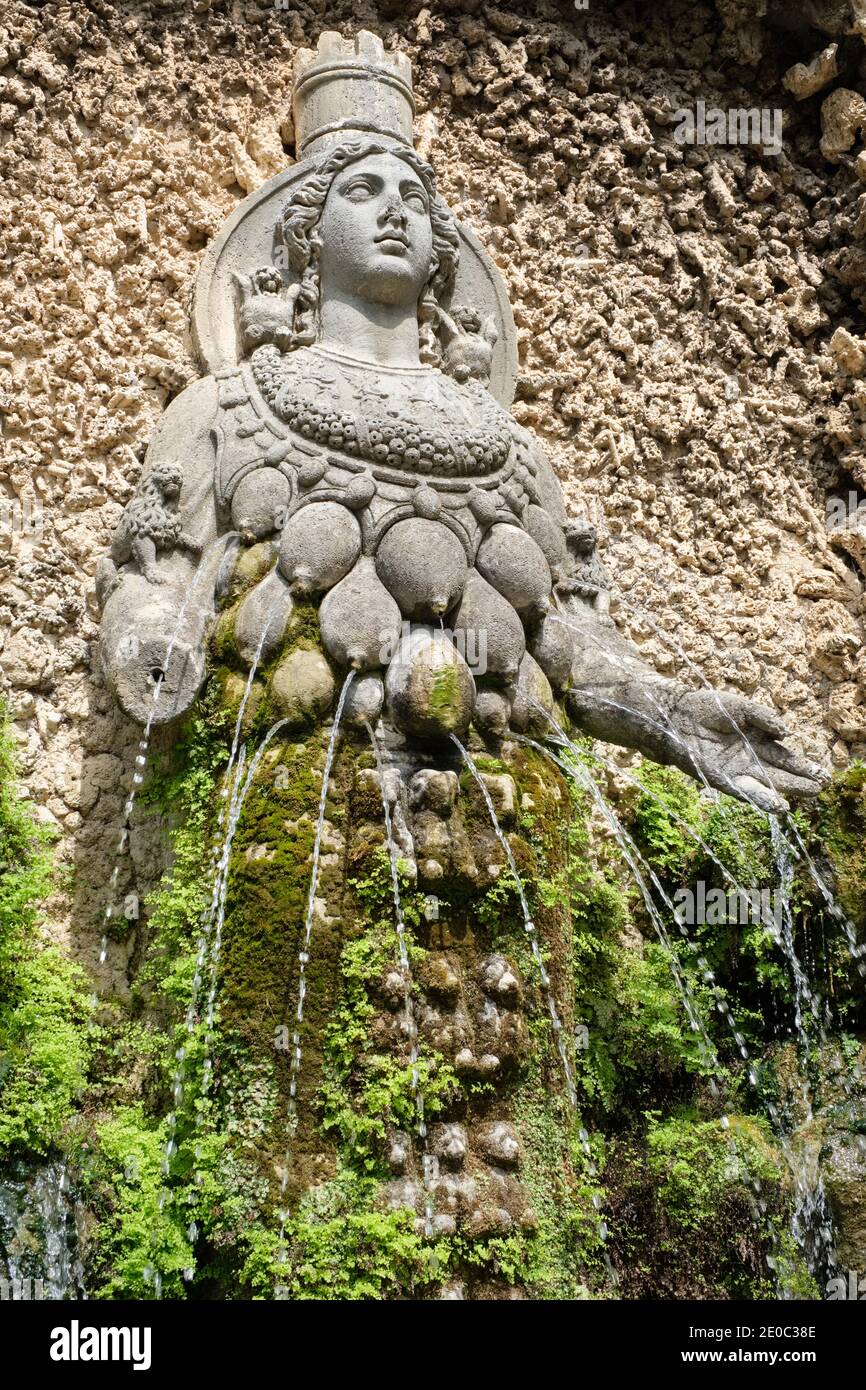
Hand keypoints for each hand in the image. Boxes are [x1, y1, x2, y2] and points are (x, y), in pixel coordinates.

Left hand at [668, 688, 827, 812]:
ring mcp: (736, 770)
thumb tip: (785, 733)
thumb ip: (764, 717)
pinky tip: (778, 805)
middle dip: (800, 782)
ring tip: (806, 797)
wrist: (676, 714)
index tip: (823, 775)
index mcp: (758, 742)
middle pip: (780, 774)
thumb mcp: (742, 708)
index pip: (785, 758)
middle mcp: (750, 760)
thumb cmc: (708, 708)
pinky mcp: (720, 777)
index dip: (804, 767)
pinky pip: (744, 789)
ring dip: (786, 792)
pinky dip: (761, 797)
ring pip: (766, 784)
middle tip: (820, 788)